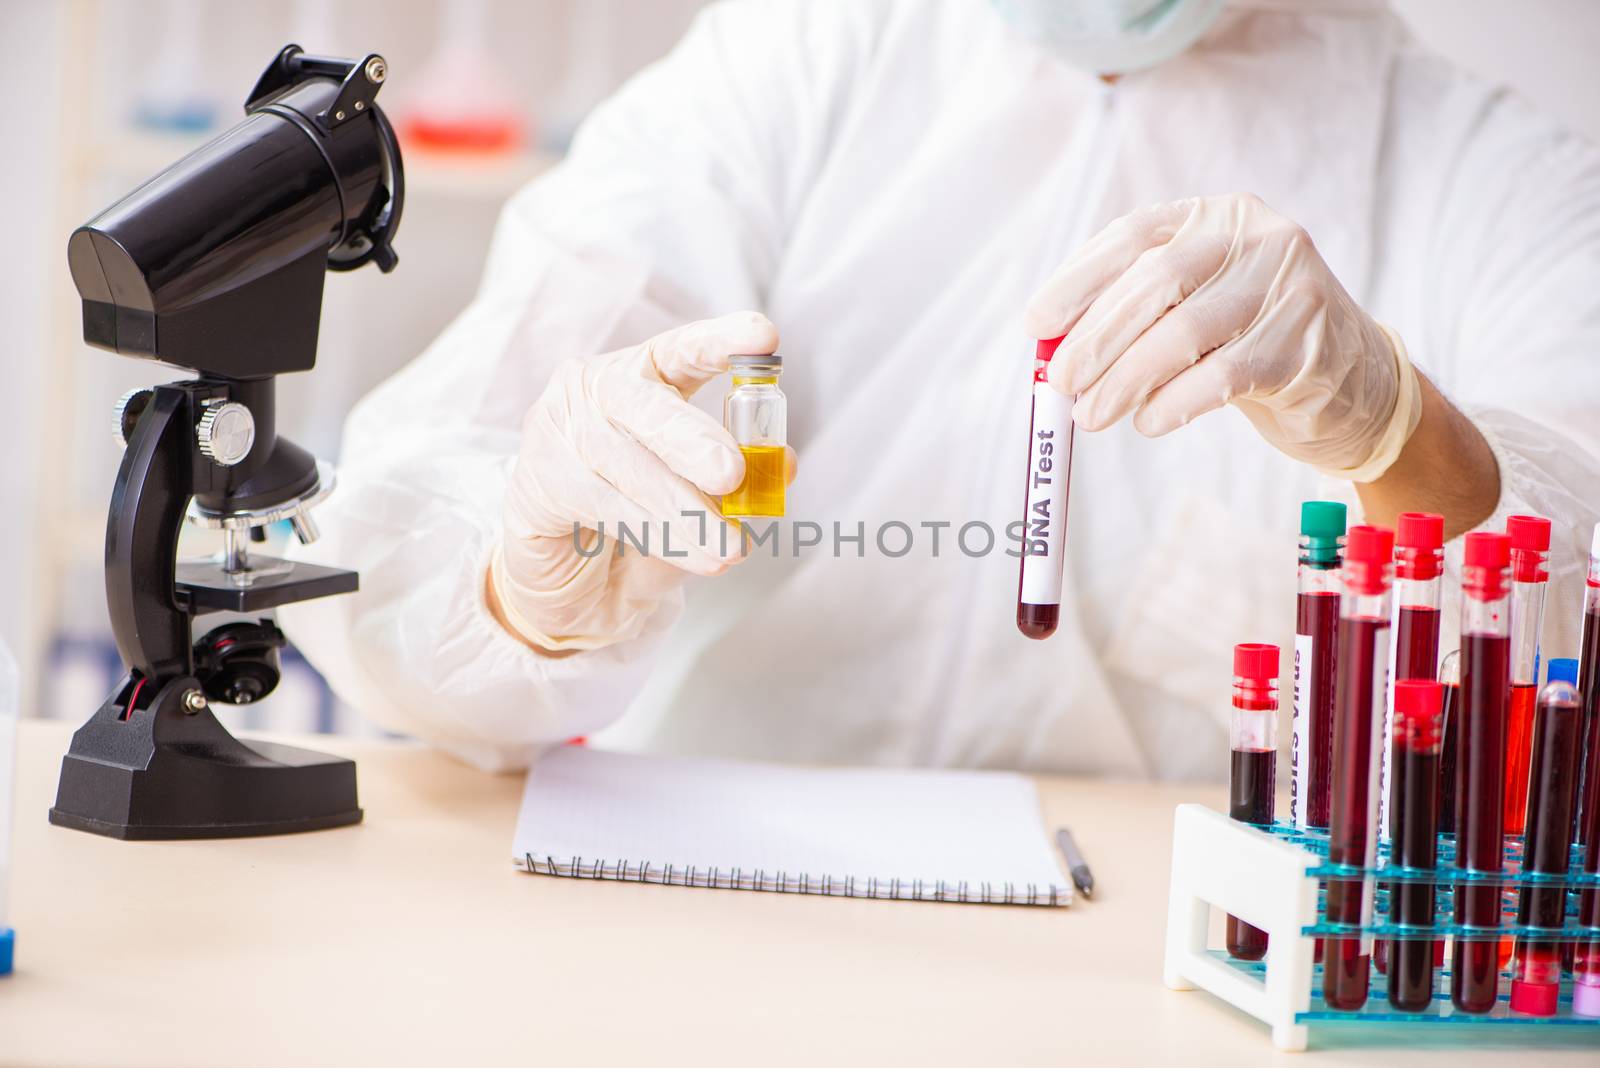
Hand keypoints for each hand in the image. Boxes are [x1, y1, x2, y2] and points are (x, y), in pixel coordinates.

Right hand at [489, 312, 782, 652]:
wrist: (568, 583)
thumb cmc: (640, 524)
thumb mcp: (697, 500)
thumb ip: (735, 481)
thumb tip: (785, 464)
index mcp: (640, 375)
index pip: (680, 349)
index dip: (721, 342)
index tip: (763, 337)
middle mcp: (593, 389)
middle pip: (649, 406)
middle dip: (696, 441)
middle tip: (732, 474)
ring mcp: (556, 429)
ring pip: (629, 466)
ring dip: (684, 512)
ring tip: (728, 550)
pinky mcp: (534, 479)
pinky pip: (600, 503)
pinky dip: (651, 532)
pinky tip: (685, 551)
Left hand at [1024, 193, 1420, 480]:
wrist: (1354, 382)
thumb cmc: (1249, 342)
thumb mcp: (1194, 309)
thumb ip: (1135, 314)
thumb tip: (1054, 347)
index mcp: (1215, 216)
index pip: (1134, 235)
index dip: (1078, 279)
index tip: (1037, 324)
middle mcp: (1255, 236)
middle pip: (1157, 281)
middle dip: (1097, 338)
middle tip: (1063, 384)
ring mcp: (1289, 285)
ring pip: (1187, 331)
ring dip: (1127, 380)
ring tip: (1094, 416)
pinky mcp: (1308, 341)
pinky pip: (1225, 375)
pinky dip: (1176, 401)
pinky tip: (1149, 422)